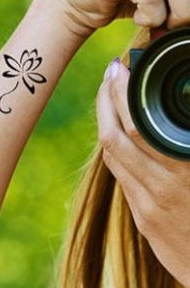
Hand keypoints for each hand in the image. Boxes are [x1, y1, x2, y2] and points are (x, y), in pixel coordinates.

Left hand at [97, 57, 189, 287]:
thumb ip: (187, 139)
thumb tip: (184, 109)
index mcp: (184, 172)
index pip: (138, 128)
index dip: (122, 95)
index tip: (119, 68)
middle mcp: (161, 189)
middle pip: (114, 137)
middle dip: (105, 101)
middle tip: (110, 74)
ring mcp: (148, 206)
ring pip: (112, 155)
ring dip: (106, 120)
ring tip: (110, 94)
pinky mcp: (143, 219)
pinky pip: (120, 175)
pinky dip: (115, 148)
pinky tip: (119, 130)